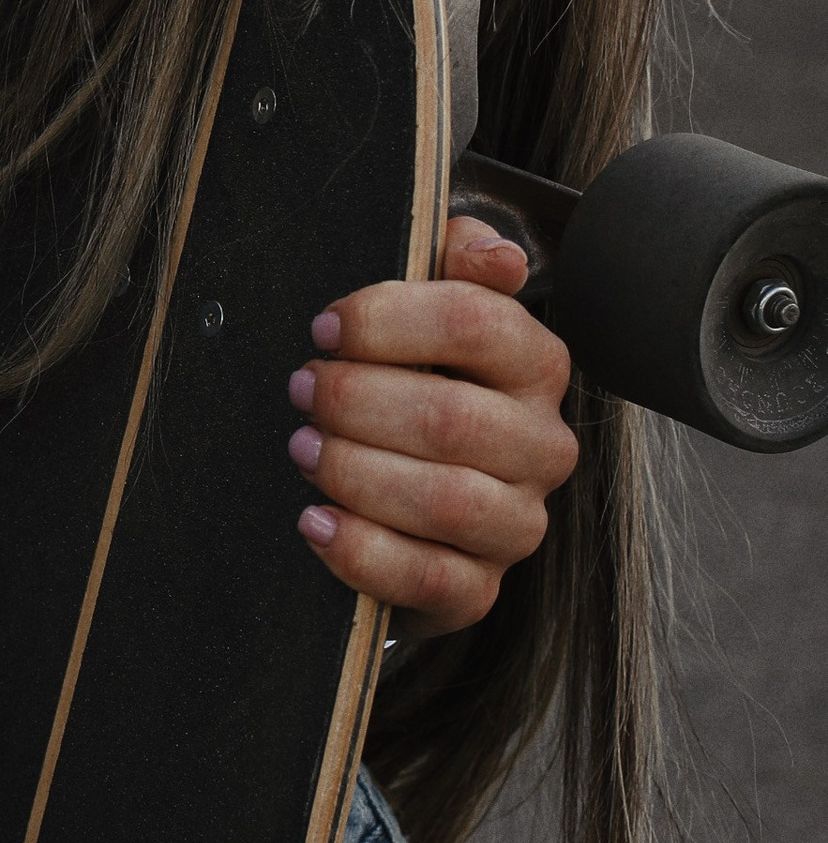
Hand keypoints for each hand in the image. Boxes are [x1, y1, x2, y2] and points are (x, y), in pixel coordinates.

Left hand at [287, 216, 578, 641]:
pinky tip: (314, 522)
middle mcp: (542, 445)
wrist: (405, 503)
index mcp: (535, 364)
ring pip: (448, 501)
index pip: (476, 322)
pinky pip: (430, 577)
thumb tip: (489, 252)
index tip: (323, 328)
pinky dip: (362, 551)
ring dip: (357, 471)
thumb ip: (456, 265)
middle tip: (300, 391)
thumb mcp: (426, 314)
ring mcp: (517, 523)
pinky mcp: (480, 589)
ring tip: (302, 450)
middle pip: (454, 418)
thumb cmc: (414, 388)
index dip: (387, 321)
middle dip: (359, 401)